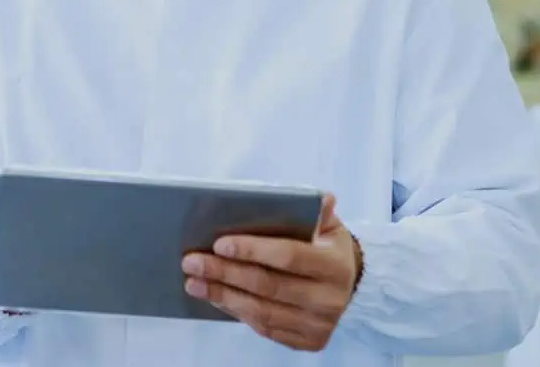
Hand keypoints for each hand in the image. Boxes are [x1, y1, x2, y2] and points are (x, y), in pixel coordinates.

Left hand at [182, 193, 361, 351]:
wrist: (348, 286)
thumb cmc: (326, 249)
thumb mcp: (328, 227)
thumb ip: (317, 213)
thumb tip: (323, 198)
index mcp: (335, 266)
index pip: (288, 256)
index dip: (252, 250)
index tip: (218, 244)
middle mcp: (330, 299)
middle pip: (268, 286)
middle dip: (225, 273)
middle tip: (191, 262)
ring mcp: (319, 325)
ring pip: (261, 311)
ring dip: (222, 295)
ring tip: (193, 282)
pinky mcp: (308, 342)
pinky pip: (264, 328)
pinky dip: (236, 312)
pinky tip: (215, 297)